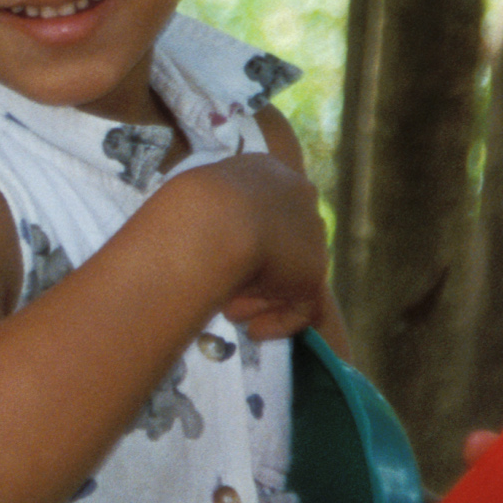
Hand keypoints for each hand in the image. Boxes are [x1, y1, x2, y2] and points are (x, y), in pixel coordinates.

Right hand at [179, 153, 334, 341]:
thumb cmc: (189, 204)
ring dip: (262, 296)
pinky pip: (301, 306)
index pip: (265, 206)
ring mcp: (311, 234)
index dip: (243, 236)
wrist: (212, 219)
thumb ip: (204, 214)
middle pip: (284, 239)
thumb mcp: (192, 200)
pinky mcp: (314, 272)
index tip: (220, 256)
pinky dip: (278, 321)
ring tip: (231, 312)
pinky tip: (254, 331)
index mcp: (265, 170)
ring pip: (292, 272)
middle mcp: (297, 194)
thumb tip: (188, 238)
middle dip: (256, 270)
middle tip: (227, 291)